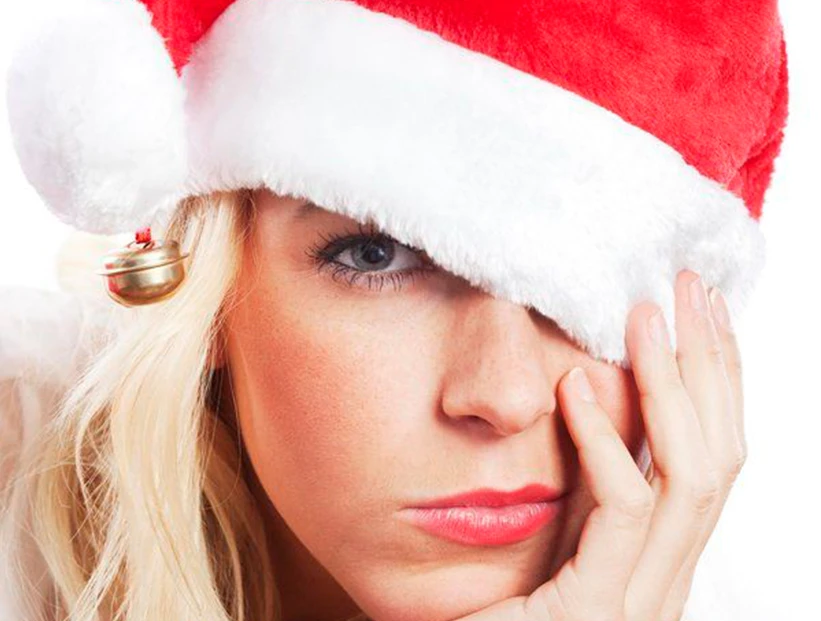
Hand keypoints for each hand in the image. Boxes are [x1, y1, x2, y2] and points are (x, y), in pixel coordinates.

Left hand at [452, 269, 745, 620]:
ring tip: (644, 315)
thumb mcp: (553, 536)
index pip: (711, 453)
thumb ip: (581, 485)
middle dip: (711, 363)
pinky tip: (573, 389)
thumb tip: (582, 392)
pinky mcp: (603, 611)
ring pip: (693, 475)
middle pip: (721, 453)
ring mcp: (646, 599)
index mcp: (660, 554)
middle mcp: (669, 574)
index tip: (694, 309)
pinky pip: (625, 510)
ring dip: (672, 384)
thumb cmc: (497, 614)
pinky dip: (605, 442)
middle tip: (689, 288)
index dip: (714, 378)